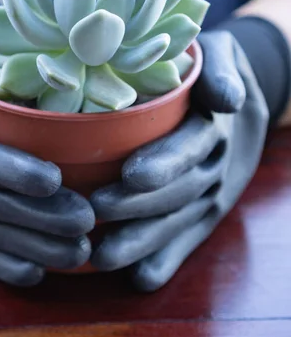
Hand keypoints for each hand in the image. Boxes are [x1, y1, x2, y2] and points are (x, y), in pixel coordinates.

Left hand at [90, 31, 268, 290]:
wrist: (239, 106)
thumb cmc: (211, 73)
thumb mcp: (221, 59)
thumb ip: (222, 74)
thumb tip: (227, 100)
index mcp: (212, 128)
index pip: (189, 147)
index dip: (164, 163)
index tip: (130, 174)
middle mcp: (213, 167)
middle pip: (178, 191)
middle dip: (138, 205)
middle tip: (96, 211)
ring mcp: (209, 195)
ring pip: (177, 223)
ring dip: (142, 242)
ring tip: (102, 256)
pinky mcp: (203, 214)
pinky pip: (187, 241)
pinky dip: (165, 261)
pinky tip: (138, 278)